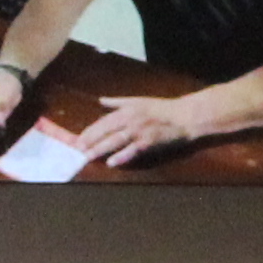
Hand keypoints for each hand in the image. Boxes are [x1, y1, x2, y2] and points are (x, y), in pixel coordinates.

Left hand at [73, 88, 207, 167]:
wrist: (185, 116)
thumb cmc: (162, 108)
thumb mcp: (138, 100)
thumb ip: (117, 102)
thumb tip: (100, 100)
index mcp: (127, 109)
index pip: (103, 121)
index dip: (90, 131)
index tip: (79, 139)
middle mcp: (131, 119)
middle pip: (106, 131)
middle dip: (90, 141)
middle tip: (78, 150)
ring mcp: (140, 130)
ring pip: (116, 141)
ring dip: (100, 149)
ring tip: (88, 157)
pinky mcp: (149, 141)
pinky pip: (132, 150)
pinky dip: (122, 156)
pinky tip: (112, 163)